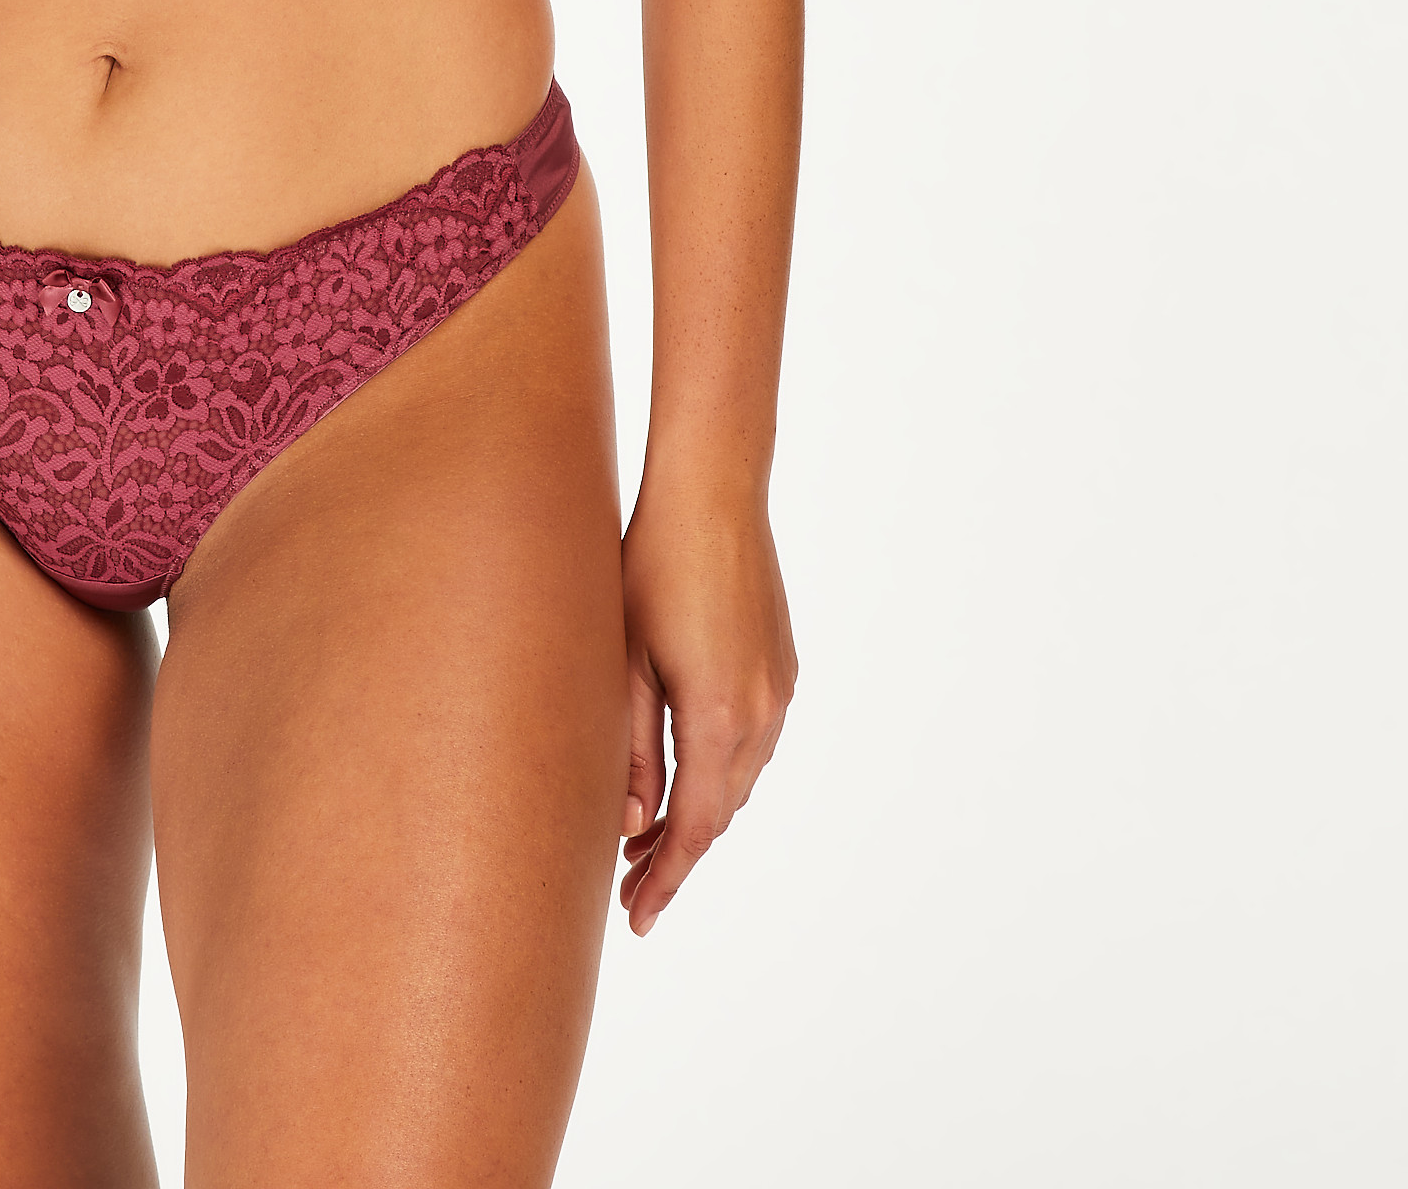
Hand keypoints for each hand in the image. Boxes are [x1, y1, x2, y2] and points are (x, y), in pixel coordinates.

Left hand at [617, 478, 795, 934]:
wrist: (714, 489)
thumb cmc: (652, 563)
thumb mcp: (625, 658)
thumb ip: (632, 746)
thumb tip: (633, 823)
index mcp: (718, 716)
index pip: (693, 827)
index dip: (664, 877)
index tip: (635, 918)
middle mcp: (760, 713)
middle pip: (720, 812)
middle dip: (675, 854)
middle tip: (629, 889)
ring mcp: (778, 688)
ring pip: (740, 779)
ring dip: (699, 814)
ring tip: (647, 838)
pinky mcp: (782, 665)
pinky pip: (754, 742)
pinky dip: (721, 773)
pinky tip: (689, 773)